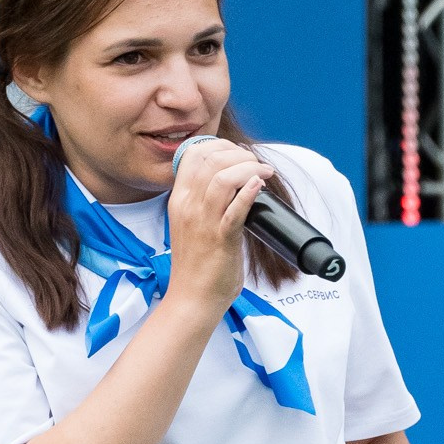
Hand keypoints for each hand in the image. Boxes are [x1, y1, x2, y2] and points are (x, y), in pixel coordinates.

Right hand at [165, 134, 272, 320]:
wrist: (192, 297)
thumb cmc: (197, 263)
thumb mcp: (192, 223)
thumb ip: (205, 201)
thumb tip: (234, 183)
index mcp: (179, 199)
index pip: (192, 154)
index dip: (219, 146)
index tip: (238, 154)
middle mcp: (188, 206)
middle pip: (210, 159)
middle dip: (239, 154)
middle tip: (256, 164)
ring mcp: (203, 222)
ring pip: (222, 178)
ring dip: (248, 168)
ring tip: (264, 172)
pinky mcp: (220, 239)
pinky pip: (234, 210)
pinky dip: (249, 193)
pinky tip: (259, 185)